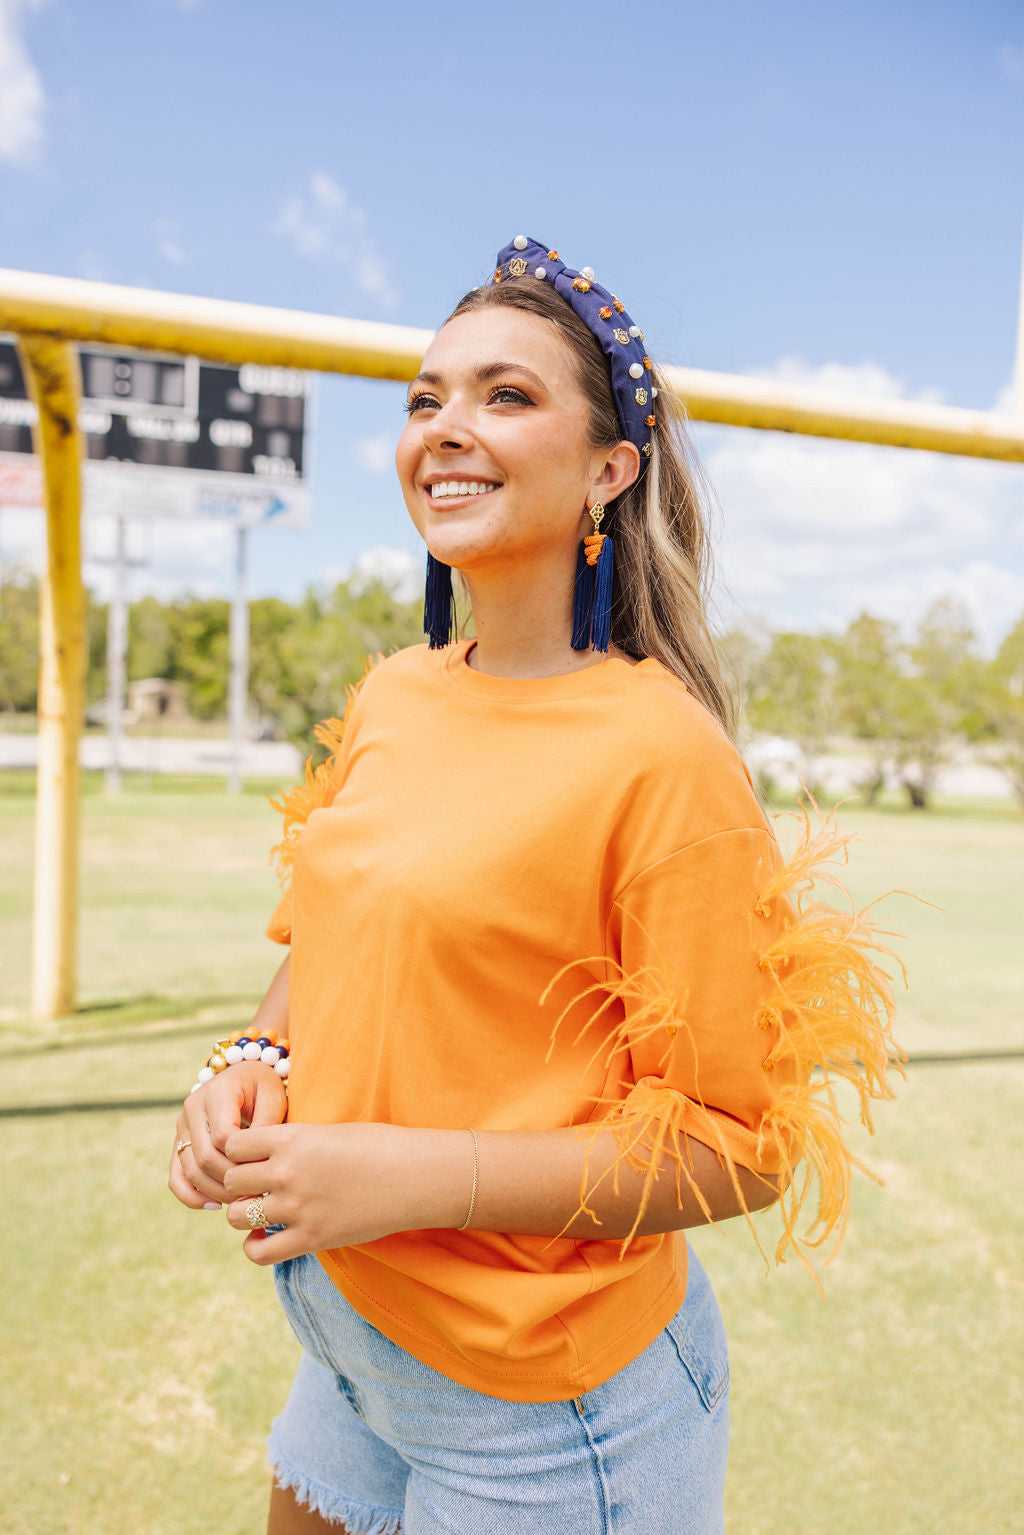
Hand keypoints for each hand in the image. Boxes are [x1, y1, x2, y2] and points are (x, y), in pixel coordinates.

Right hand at [168, 1062, 287, 1210]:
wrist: (245, 1077)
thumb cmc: (264, 1088)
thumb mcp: (273, 1098)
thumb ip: (266, 1125)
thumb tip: (257, 1160)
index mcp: (217, 1092)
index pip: (223, 1136)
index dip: (243, 1160)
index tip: (265, 1172)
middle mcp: (192, 1107)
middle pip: (205, 1156)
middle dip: (231, 1181)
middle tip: (256, 1195)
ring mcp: (182, 1126)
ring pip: (190, 1170)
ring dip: (215, 1191)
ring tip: (242, 1202)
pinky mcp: (179, 1143)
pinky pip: (176, 1177)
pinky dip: (192, 1196)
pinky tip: (214, 1205)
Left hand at [220, 1121, 448, 1264]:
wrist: (416, 1176)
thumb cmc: (378, 1146)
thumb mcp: (329, 1131)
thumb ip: (292, 1142)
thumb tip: (263, 1153)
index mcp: (291, 1138)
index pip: (232, 1145)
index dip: (239, 1152)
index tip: (251, 1158)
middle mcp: (287, 1172)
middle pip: (230, 1182)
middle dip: (238, 1185)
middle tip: (254, 1187)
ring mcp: (297, 1208)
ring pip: (237, 1216)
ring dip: (245, 1214)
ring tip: (261, 1211)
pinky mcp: (311, 1239)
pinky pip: (259, 1252)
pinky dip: (255, 1247)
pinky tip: (266, 1238)